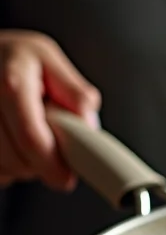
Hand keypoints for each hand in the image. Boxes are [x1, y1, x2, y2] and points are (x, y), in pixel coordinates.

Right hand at [0, 30, 100, 189]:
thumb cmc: (13, 57)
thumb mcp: (48, 57)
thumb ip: (74, 91)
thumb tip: (88, 124)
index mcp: (12, 83)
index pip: (32, 139)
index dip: (52, 165)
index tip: (66, 178)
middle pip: (15, 160)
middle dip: (39, 165)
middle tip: (51, 151)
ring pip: (2, 168)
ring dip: (20, 166)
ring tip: (27, 140)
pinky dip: (4, 165)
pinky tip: (9, 145)